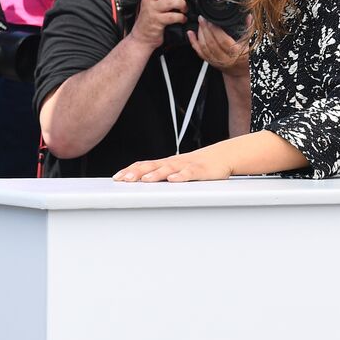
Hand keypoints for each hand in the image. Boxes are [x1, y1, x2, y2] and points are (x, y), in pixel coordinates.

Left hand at [114, 143, 233, 182]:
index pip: (144, 165)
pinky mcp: (201, 171)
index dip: (130, 170)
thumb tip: (141, 182)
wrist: (222, 156)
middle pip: (152, 166)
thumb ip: (161, 175)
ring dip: (156, 174)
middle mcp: (173, 163)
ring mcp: (187, 166)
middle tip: (124, 179)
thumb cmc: (197, 165)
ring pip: (169, 169)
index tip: (117, 178)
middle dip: (137, 173)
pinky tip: (174, 180)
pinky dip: (181, 177)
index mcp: (166, 164)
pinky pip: (190, 174)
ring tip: (145, 180)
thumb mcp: (177, 170)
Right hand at [126, 0, 187, 47]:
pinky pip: (172, 16)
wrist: (142, 37)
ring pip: (170, 1)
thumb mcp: (154, 2)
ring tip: (184, 9)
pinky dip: (181, 17)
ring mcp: (152, 10)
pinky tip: (182, 18)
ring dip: (181, 4)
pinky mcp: (156, 21)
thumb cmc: (152, 18)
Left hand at [188, 17, 247, 77]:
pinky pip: (200, 53)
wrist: (242, 73)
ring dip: (200, 34)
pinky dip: (193, 43)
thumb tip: (248, 16)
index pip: (223, 41)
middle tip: (202, 19)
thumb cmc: (247, 58)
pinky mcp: (211, 62)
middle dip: (205, 29)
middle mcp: (225, 59)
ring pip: (204, 48)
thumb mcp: (252, 43)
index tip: (211, 20)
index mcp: (236, 54)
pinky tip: (190, 34)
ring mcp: (217, 61)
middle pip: (211, 43)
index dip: (215, 30)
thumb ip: (250, 30)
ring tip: (199, 24)